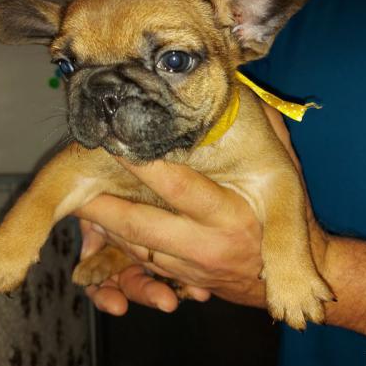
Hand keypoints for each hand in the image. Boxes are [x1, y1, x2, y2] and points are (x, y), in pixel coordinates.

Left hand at [76, 103, 329, 314]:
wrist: (290, 273)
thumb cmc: (289, 214)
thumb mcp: (283, 170)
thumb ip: (263, 127)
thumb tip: (235, 86)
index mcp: (232, 214)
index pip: (178, 186)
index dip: (141, 164)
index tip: (113, 142)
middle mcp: (209, 244)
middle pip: (141, 225)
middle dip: (102, 206)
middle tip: (74, 183)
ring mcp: (193, 268)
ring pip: (135, 247)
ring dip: (104, 224)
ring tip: (78, 200)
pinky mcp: (184, 279)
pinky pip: (142, 262)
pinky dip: (119, 243)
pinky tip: (102, 225)